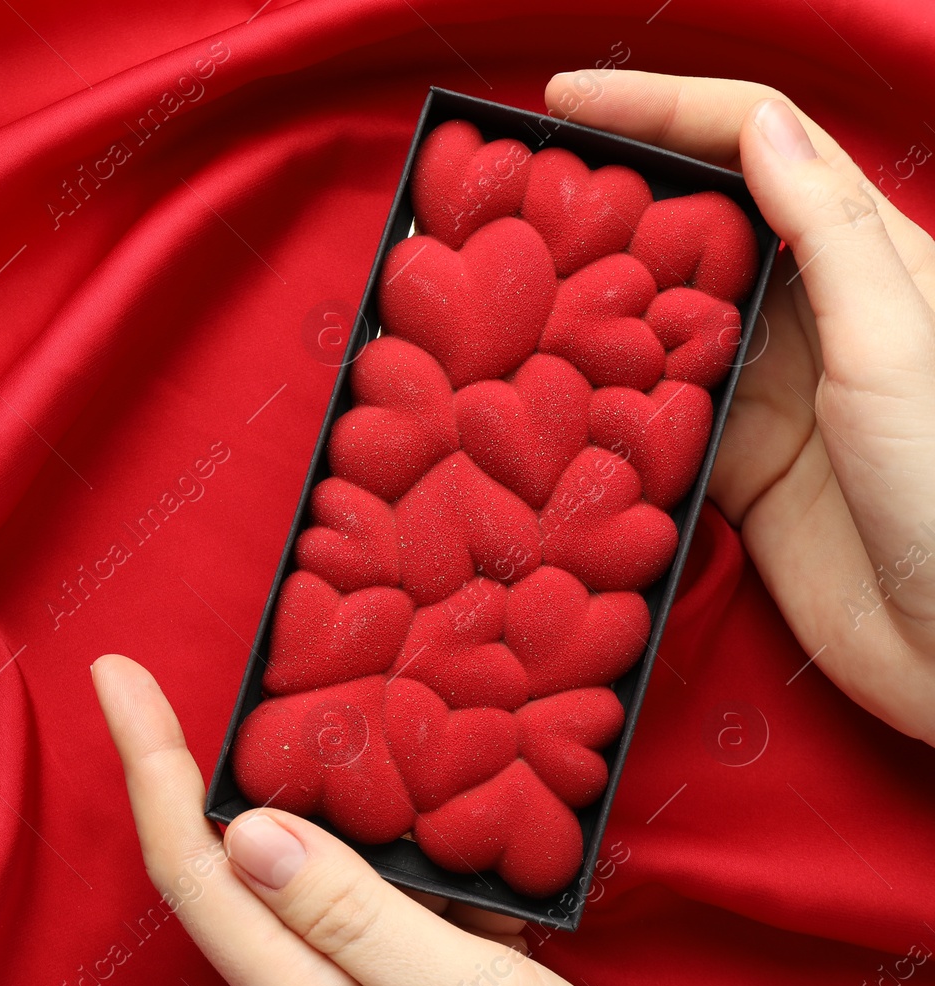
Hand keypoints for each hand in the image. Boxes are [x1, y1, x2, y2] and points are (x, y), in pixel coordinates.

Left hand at [90, 654, 642, 985]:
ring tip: (360, 733)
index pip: (191, 866)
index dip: (146, 762)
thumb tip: (250, 832)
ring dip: (325, 806)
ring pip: (306, 879)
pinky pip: (369, 912)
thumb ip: (362, 922)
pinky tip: (449, 836)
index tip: (115, 674)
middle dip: (211, 765)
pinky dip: (397, 860)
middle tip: (230, 678)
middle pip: (230, 864)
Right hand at [547, 70, 934, 741]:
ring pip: (654, 321)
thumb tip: (756, 123)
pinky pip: (647, 413)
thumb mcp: (897, 344)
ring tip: (504, 287)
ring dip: (588, 300)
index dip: (659, 111)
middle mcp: (806, 313)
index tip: (564, 105)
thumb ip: (827, 236)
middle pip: (690, 227)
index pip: (752, 145)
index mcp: (862, 255)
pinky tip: (543, 388)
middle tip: (510, 200)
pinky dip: (596, 396)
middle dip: (606, 202)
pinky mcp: (729, 467)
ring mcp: (762, 392)